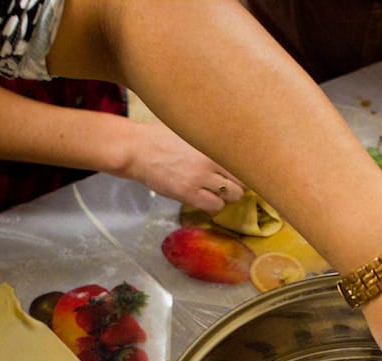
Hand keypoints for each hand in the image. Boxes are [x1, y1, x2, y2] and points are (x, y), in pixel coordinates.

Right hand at [114, 121, 243, 213]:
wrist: (136, 148)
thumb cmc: (161, 138)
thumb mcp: (190, 132)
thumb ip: (210, 141)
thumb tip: (228, 149)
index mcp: (212, 142)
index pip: (243, 161)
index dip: (244, 171)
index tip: (241, 175)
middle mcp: (210, 159)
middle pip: (242, 180)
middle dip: (238, 185)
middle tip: (228, 186)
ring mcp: (199, 177)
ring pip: (232, 196)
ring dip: (226, 197)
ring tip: (215, 193)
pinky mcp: (187, 193)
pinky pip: (213, 206)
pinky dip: (213, 206)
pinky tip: (205, 200)